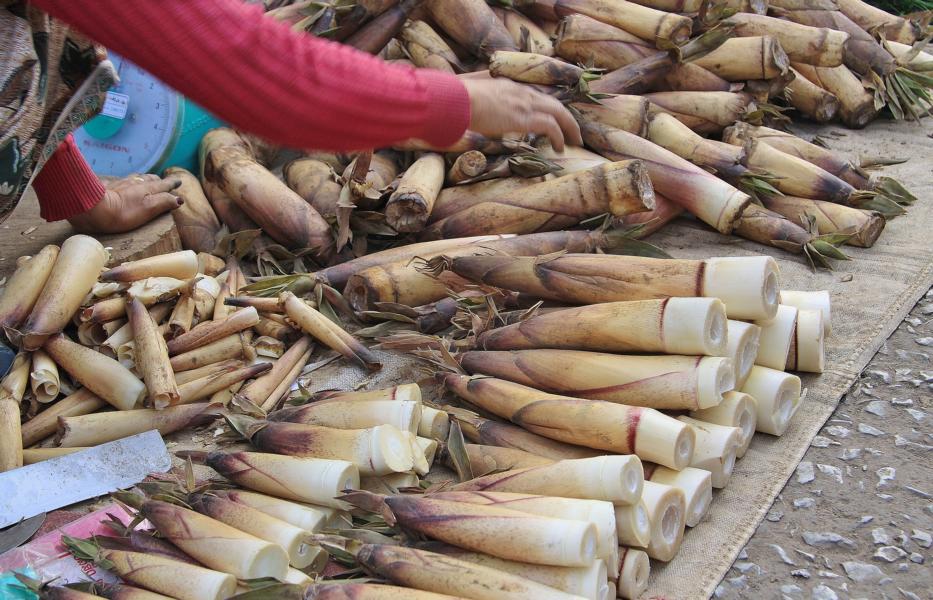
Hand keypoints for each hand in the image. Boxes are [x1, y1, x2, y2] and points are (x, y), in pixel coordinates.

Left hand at [68, 174, 182, 233]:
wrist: (94, 209)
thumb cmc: (123, 213)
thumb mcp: (149, 209)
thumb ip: (164, 203)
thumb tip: (179, 199)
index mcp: (147, 189)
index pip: (163, 185)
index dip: (171, 184)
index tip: (179, 181)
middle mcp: (135, 183)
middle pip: (150, 179)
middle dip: (159, 180)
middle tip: (165, 181)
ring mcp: (120, 184)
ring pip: (136, 178)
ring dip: (144, 179)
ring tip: (147, 180)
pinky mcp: (108, 188)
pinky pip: (121, 182)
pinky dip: (127, 182)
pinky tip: (122, 184)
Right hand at [460, 78, 581, 151]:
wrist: (453, 100)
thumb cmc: (453, 99)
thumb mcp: (468, 93)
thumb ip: (476, 97)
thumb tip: (471, 110)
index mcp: (507, 85)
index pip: (534, 94)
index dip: (544, 106)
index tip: (549, 116)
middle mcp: (520, 91)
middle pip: (552, 102)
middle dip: (565, 116)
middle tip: (571, 130)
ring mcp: (523, 103)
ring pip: (558, 112)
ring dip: (568, 127)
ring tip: (574, 140)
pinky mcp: (524, 118)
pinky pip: (551, 126)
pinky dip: (559, 136)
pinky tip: (559, 147)